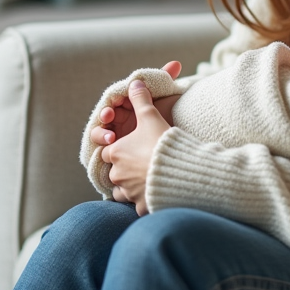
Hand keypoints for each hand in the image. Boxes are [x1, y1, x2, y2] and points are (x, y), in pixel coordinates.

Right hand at [91, 61, 181, 146]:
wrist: (174, 149)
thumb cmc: (168, 123)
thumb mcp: (165, 101)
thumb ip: (167, 80)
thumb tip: (176, 63)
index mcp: (128, 107)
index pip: (115, 99)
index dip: (114, 99)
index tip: (117, 100)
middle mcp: (119, 121)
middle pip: (104, 115)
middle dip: (105, 114)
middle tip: (109, 115)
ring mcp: (115, 137)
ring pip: (98, 133)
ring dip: (100, 133)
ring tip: (111, 137)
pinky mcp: (112, 152)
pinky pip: (101, 150)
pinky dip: (103, 147)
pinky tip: (111, 148)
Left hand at [101, 79, 170, 213]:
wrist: (181, 169)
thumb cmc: (162, 142)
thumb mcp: (150, 116)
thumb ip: (141, 99)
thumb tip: (135, 82)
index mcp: (114, 153)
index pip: (108, 150)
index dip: (119, 147)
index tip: (132, 147)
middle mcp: (117, 174)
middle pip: (115, 171)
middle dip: (125, 169)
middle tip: (140, 163)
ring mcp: (128, 192)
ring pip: (122, 192)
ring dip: (131, 187)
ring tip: (146, 181)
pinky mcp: (141, 207)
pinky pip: (138, 206)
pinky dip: (144, 202)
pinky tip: (154, 196)